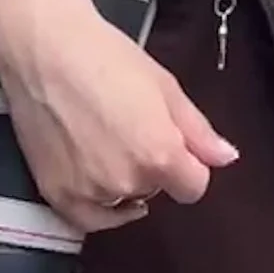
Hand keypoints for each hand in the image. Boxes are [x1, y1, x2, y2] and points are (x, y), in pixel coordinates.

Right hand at [0, 0, 236, 234]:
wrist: (47, 52)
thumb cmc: (105, 59)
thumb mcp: (167, 87)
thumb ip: (199, 131)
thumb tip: (225, 157)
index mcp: (159, 155)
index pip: (193, 186)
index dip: (191, 166)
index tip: (181, 150)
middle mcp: (125, 182)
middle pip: (157, 189)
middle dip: (154, 165)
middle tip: (135, 127)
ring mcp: (88, 192)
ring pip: (122, 201)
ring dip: (123, 181)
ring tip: (109, 139)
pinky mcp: (55, 195)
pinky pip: (87, 220)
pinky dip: (99, 207)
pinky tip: (101, 183)